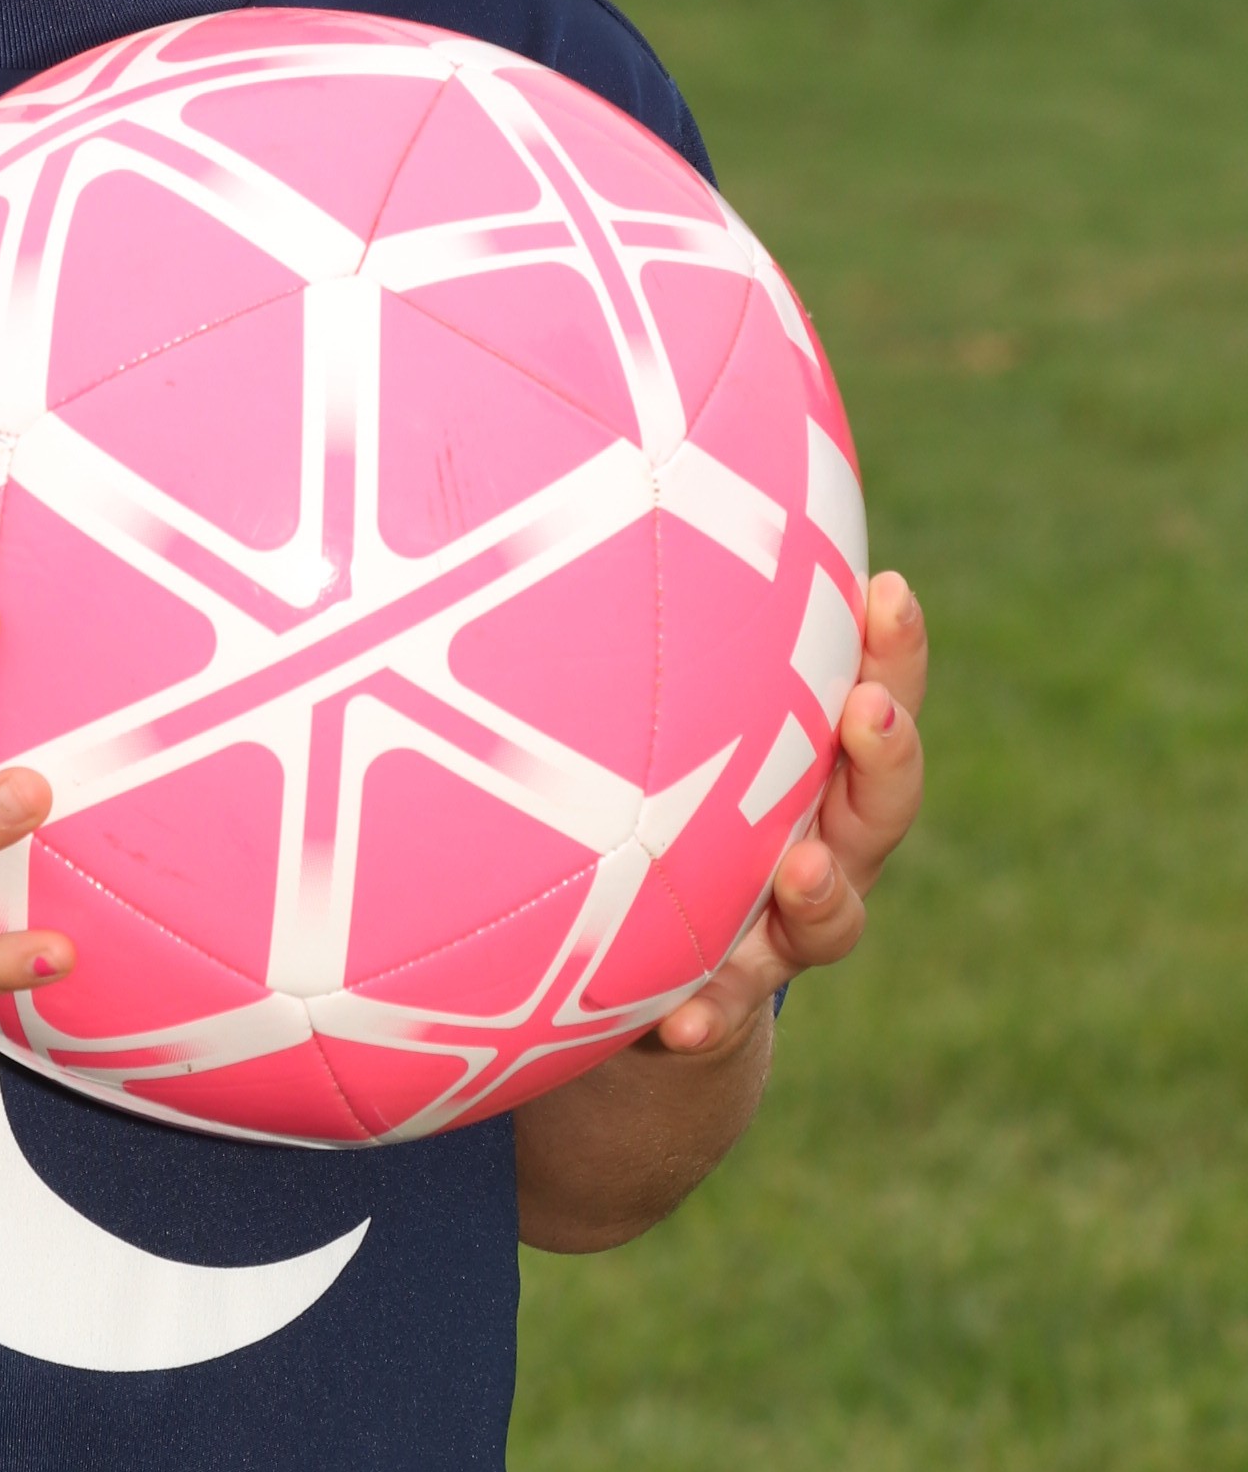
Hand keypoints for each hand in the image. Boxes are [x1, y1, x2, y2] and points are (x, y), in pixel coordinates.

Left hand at [651, 567, 929, 1057]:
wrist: (629, 984)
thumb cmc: (637, 805)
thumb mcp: (644, 712)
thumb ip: (639, 621)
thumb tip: (580, 448)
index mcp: (806, 763)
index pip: (869, 688)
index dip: (892, 646)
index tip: (888, 586)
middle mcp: (812, 840)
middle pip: (880, 800)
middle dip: (883, 754)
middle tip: (868, 713)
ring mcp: (776, 931)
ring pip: (827, 915)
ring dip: (819, 890)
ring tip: (795, 864)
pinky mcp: (719, 1001)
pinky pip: (723, 1016)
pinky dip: (706, 1016)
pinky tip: (672, 1023)